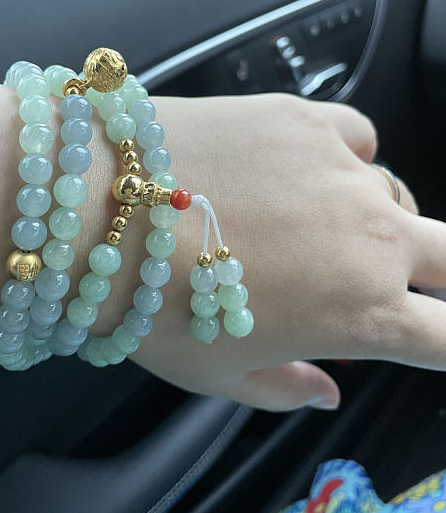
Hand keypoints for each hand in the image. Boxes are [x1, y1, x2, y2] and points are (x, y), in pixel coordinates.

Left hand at [123, 93, 442, 411]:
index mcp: (361, 314)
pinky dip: (345, 156)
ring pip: (397, 193)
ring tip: (324, 225)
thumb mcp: (218, 375)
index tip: (434, 337)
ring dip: (377, 217)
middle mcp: (371, 239)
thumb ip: (284, 389)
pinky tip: (307, 167)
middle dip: (444, 275)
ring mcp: (344, 172)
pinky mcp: (307, 120)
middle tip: (413, 279)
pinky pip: (357, 136)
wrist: (101, 211)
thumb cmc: (154, 309)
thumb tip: (323, 393)